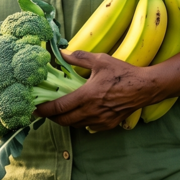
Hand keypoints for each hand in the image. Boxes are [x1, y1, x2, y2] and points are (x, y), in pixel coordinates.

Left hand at [34, 50, 159, 130]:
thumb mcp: (101, 60)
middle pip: (63, 120)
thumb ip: (79, 57)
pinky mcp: (108, 124)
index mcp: (87, 96)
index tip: (34, 108)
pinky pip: (88, 126)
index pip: (59, 107)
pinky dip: (80, 122)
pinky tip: (79, 113)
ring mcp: (100, 120)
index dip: (44, 109)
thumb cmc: (123, 73)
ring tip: (59, 111)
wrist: (145, 88)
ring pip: (75, 125)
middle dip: (51, 117)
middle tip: (44, 110)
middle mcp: (91, 111)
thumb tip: (61, 53)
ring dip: (65, 119)